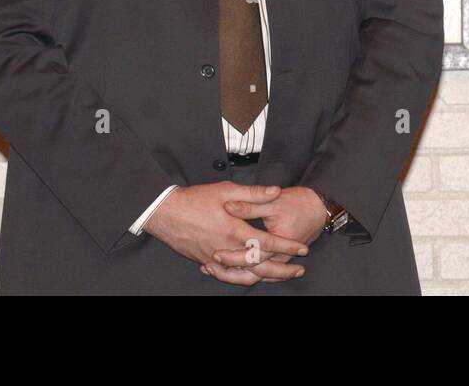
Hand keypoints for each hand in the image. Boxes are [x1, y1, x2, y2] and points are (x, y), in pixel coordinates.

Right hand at [143, 182, 309, 285]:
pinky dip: (240, 279)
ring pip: (245, 276)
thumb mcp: (227, 189)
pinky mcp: (205, 261)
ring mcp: (216, 258)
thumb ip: (254, 193)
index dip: (288, 247)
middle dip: (282, 270)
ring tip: (279, 277)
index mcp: (235, 231)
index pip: (268, 243)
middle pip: (260, 266)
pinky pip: (226, 276)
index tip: (302, 249)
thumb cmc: (196, 199)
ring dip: (265, 277)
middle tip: (299, 270)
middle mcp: (227, 249)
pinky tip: (249, 276)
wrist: (166, 213)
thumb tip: (276, 191)